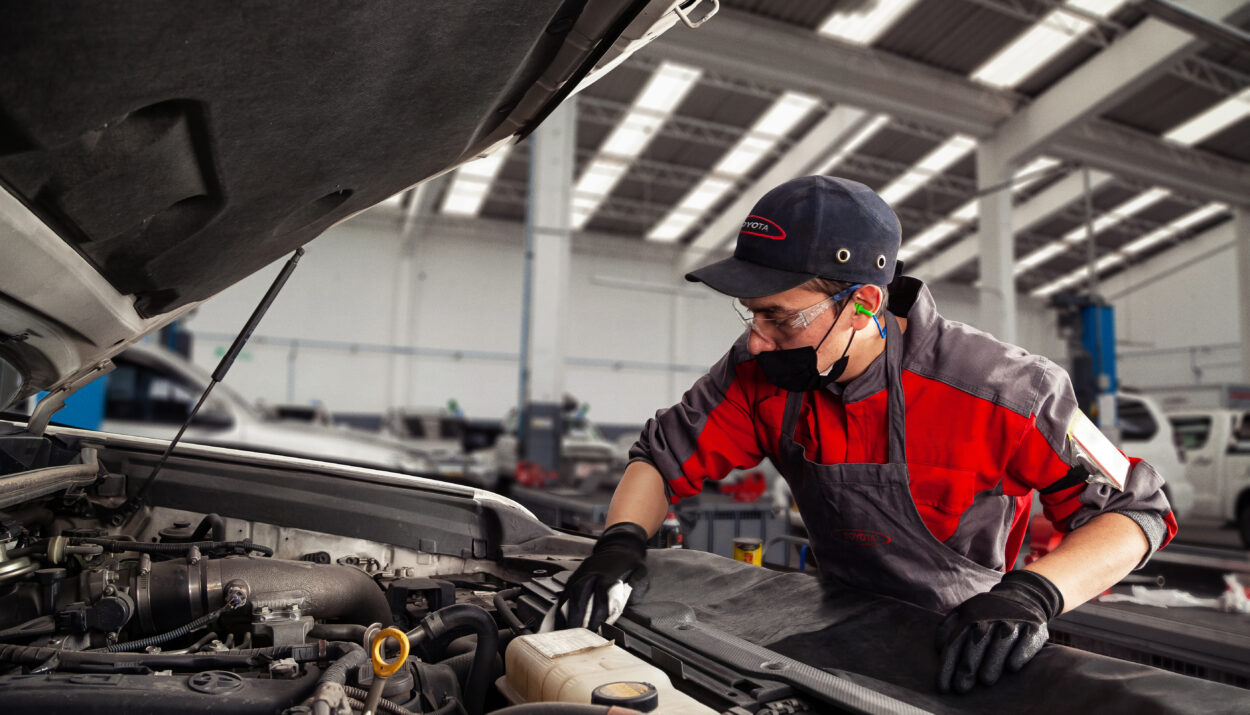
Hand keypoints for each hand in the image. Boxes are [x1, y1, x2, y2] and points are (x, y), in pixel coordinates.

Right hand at [556, 522, 648, 630]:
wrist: (618, 544)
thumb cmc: (628, 560)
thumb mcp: (639, 569)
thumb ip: (637, 583)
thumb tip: (634, 596)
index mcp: (606, 575)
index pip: (599, 599)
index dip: (596, 616)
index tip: (594, 630)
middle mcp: (590, 574)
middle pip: (579, 598)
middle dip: (574, 618)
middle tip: (572, 636)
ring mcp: (580, 574)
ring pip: (569, 595)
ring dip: (563, 614)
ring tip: (560, 631)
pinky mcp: (575, 576)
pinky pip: (565, 592)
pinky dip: (560, 606)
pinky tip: (557, 619)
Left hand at [936, 569, 1062, 693]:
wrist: (1022, 595)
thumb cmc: (986, 613)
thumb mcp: (964, 612)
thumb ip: (947, 628)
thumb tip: (938, 649)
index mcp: (969, 618)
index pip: (954, 644)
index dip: (947, 667)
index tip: (944, 688)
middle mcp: (989, 619)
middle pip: (975, 644)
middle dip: (967, 667)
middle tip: (962, 688)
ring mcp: (1012, 622)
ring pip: (1000, 641)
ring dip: (992, 661)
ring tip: (985, 681)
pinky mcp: (1033, 626)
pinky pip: (1026, 640)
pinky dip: (1020, 653)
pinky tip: (1013, 667)